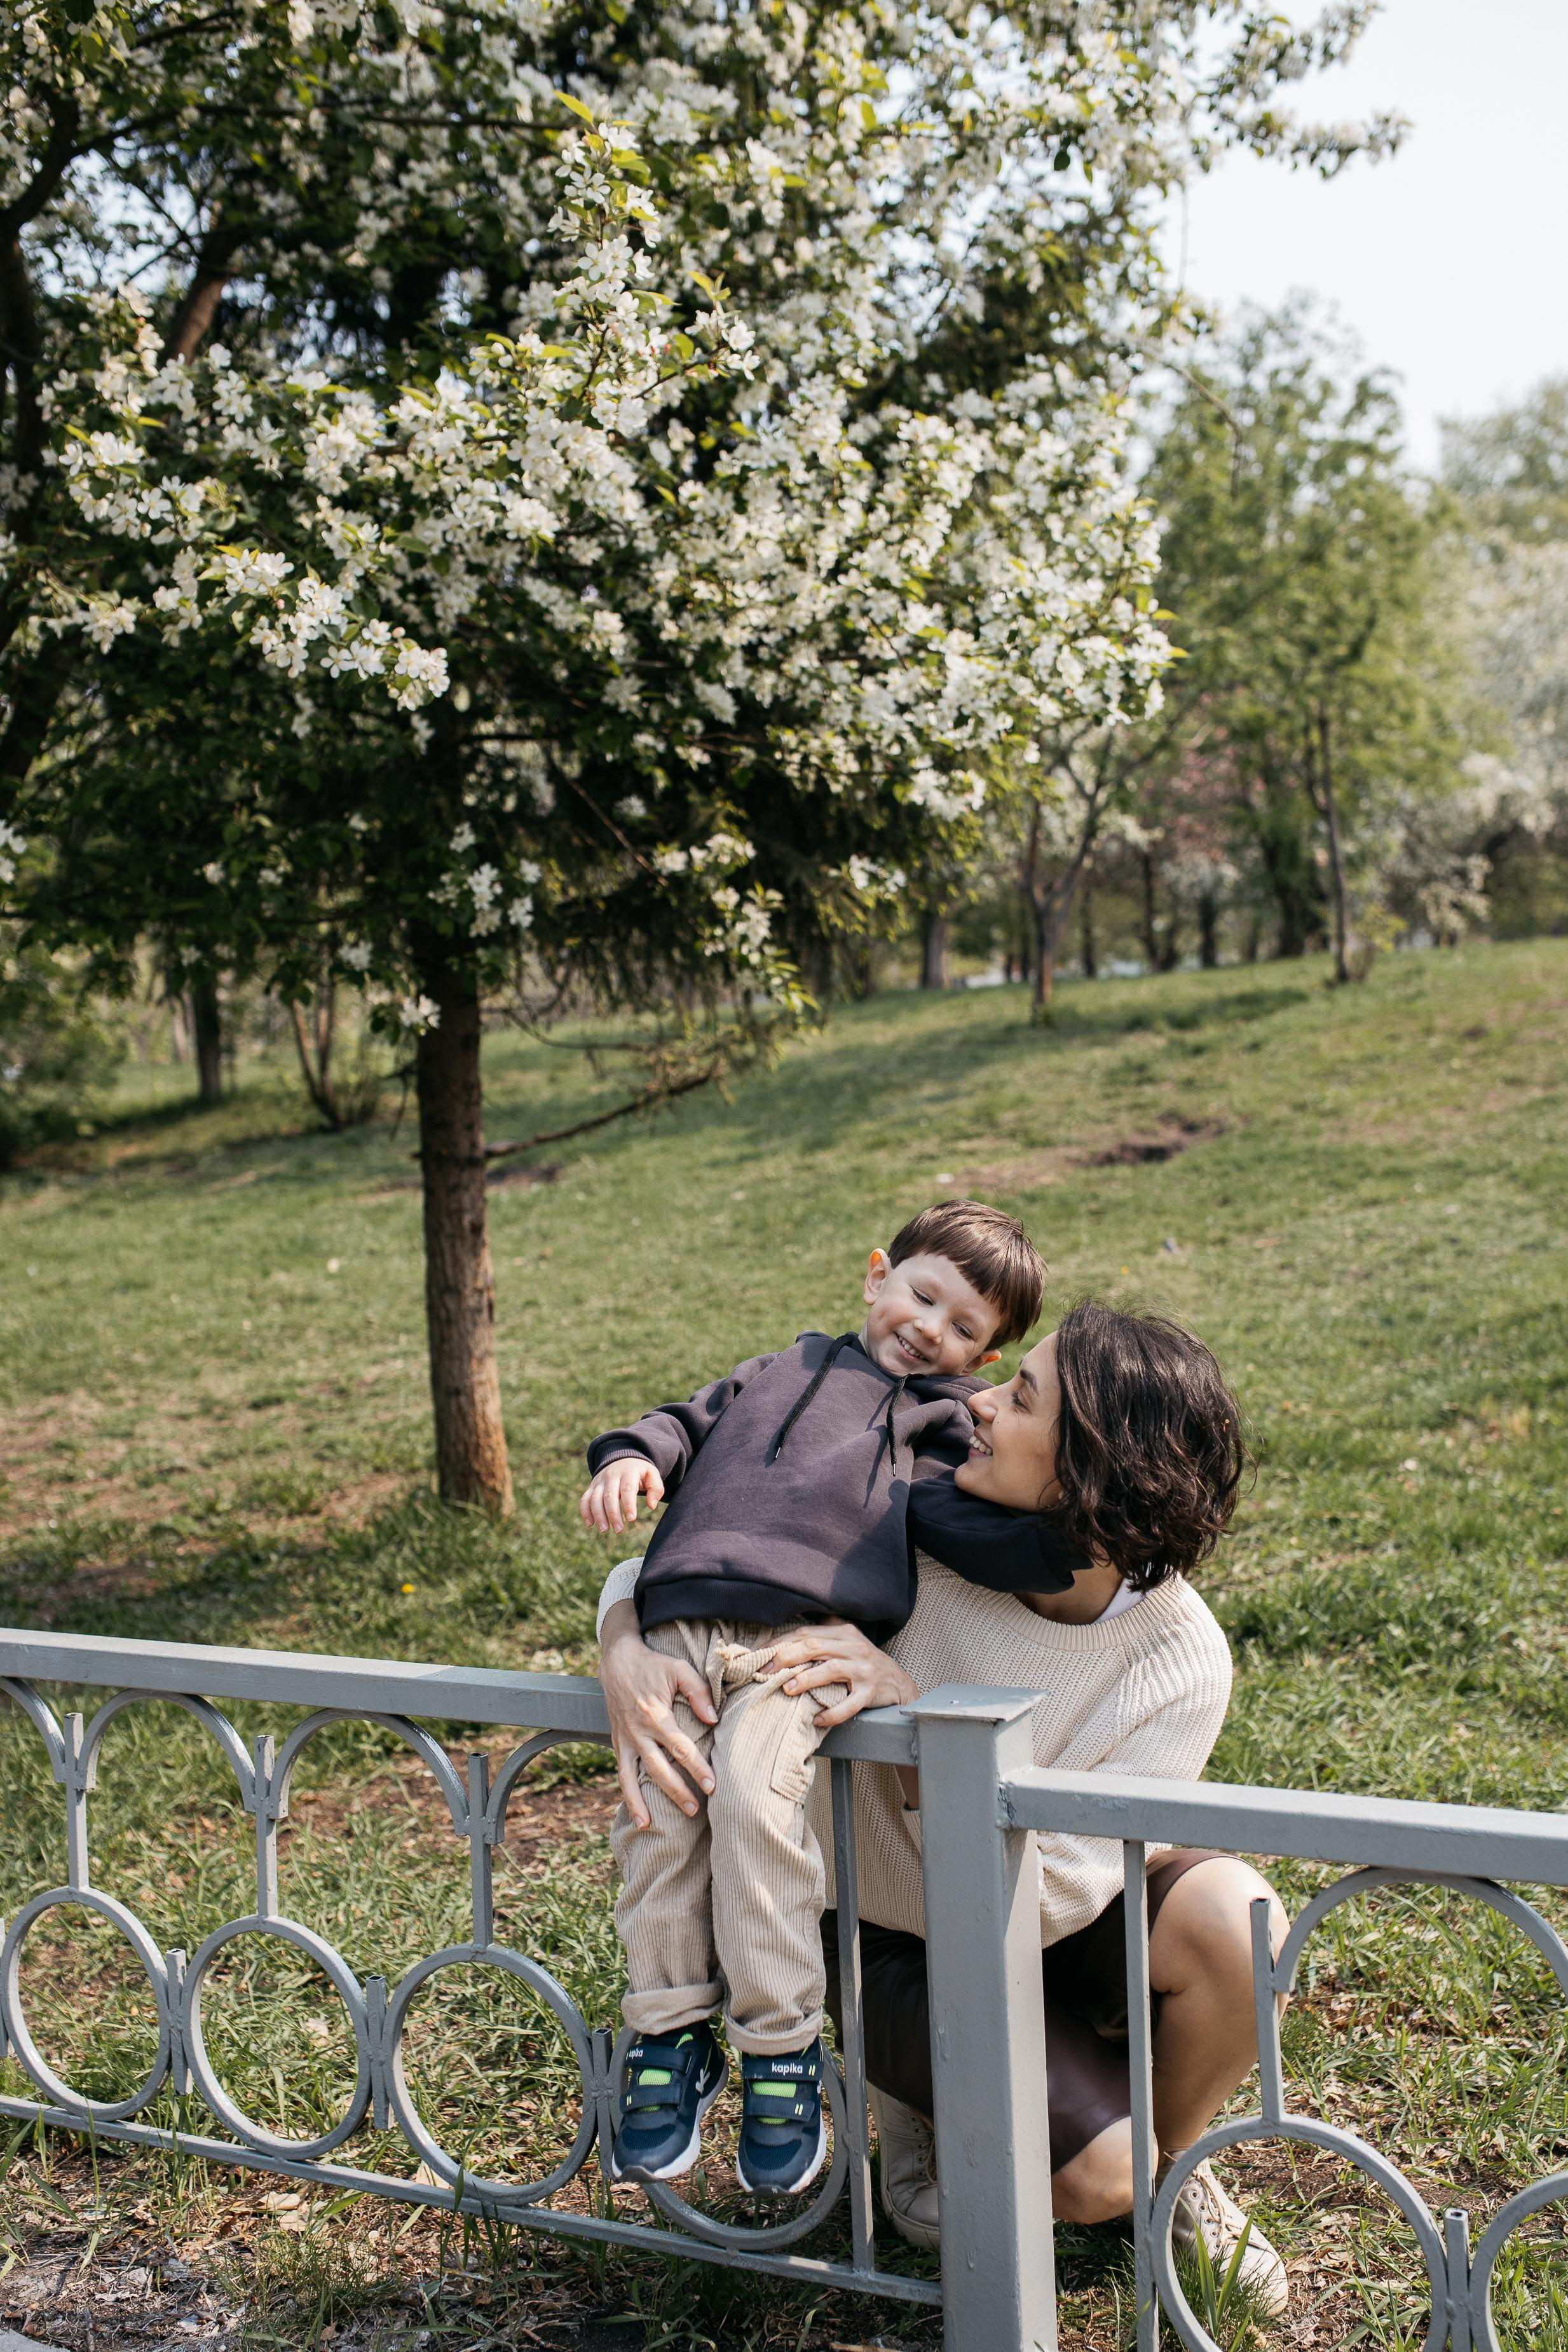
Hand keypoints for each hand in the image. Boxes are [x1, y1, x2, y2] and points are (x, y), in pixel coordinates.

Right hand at [580, 1456, 664, 1534]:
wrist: (622, 1459)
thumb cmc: (640, 1472)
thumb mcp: (652, 1474)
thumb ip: (656, 1489)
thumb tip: (651, 1506)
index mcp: (629, 1471)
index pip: (627, 1488)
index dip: (628, 1504)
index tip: (632, 1519)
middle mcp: (612, 1475)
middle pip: (609, 1495)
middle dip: (613, 1514)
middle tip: (619, 1530)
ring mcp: (600, 1480)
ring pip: (595, 1498)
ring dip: (598, 1515)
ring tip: (605, 1530)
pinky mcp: (592, 1486)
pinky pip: (585, 1498)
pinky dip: (585, 1511)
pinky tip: (590, 1524)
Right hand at [598, 1598, 715, 1827]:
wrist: (617, 1660)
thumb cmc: (653, 1665)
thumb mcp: (678, 1668)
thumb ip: (698, 1691)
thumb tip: (713, 1719)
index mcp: (655, 1715)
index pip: (681, 1749)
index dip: (697, 1769)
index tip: (712, 1786)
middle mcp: (638, 1733)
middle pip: (659, 1770)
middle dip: (677, 1792)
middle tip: (695, 1810)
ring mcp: (625, 1740)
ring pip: (632, 1778)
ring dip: (641, 1802)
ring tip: (651, 1825)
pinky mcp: (617, 1743)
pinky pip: (622, 1773)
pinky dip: (627, 1795)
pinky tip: (636, 1815)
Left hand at [767, 1620, 918, 1729]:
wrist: (899, 1684)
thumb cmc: (864, 1663)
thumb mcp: (847, 1641)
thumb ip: (824, 1632)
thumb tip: (788, 1630)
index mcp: (844, 1632)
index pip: (806, 1633)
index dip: (781, 1642)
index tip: (760, 1655)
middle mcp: (854, 1647)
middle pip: (815, 1646)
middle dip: (786, 1657)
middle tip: (765, 1670)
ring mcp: (864, 1670)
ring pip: (831, 1669)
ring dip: (806, 1679)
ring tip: (787, 1689)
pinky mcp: (871, 1692)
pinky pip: (850, 1704)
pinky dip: (833, 1712)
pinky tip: (817, 1719)